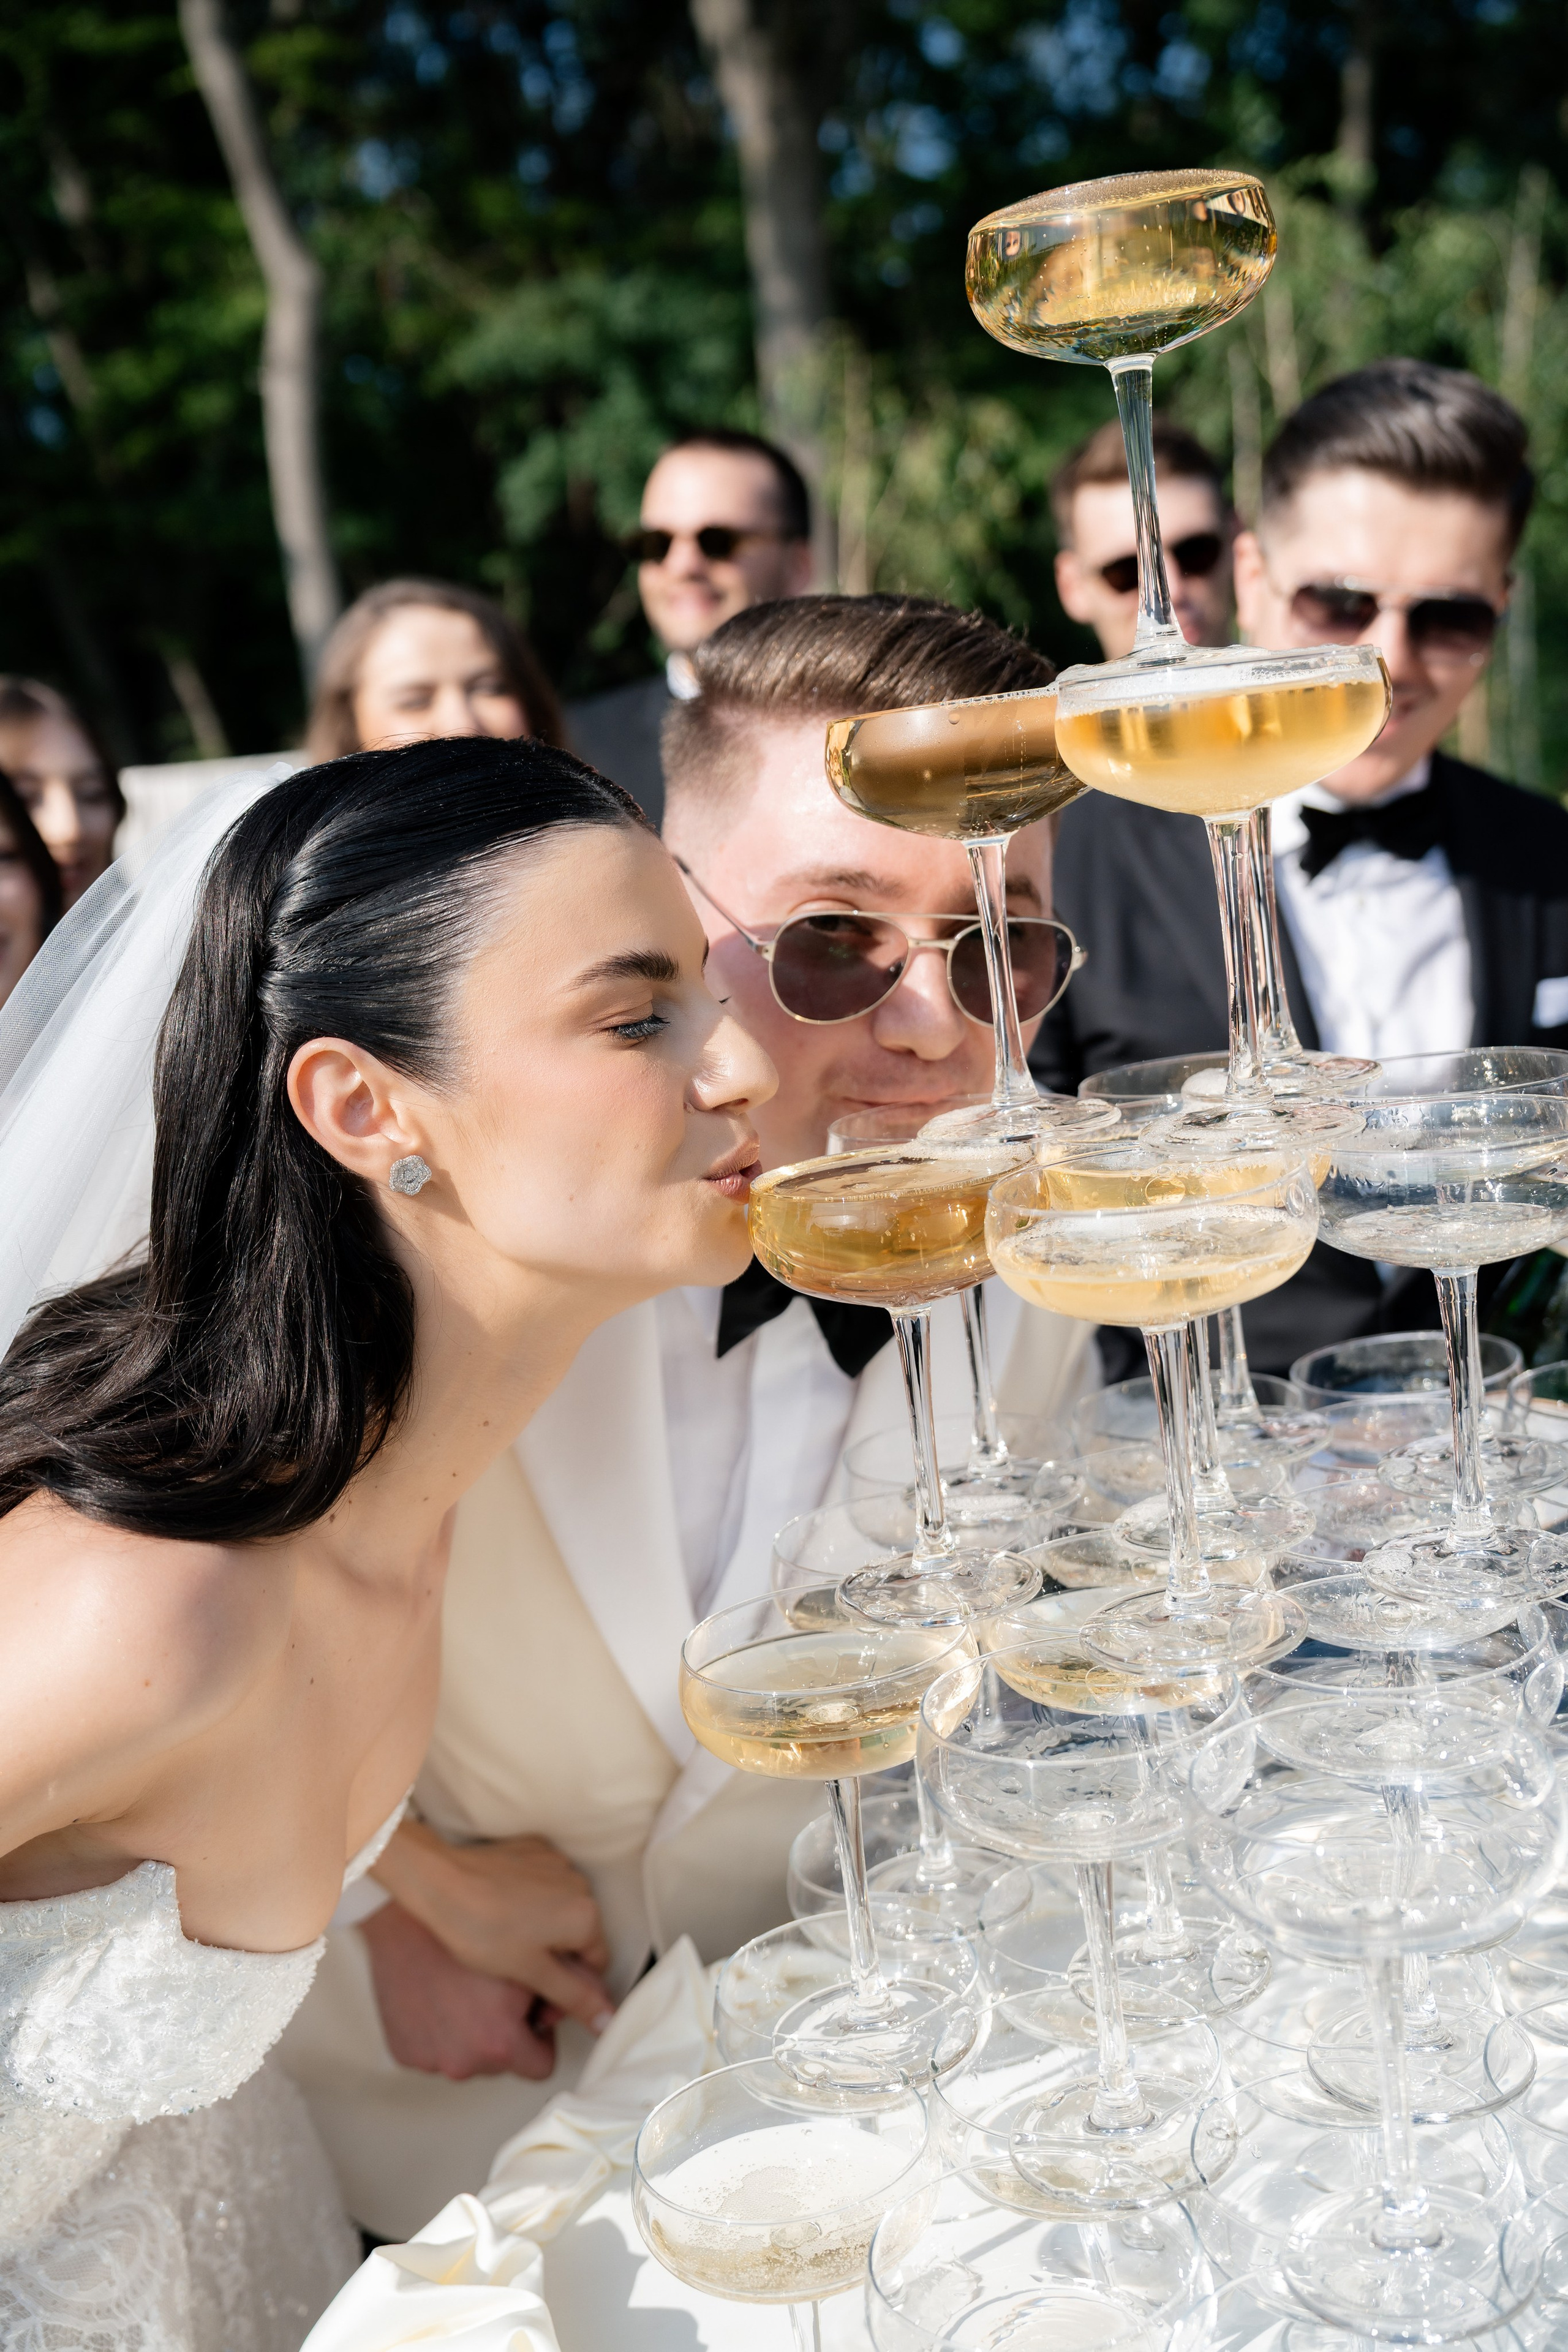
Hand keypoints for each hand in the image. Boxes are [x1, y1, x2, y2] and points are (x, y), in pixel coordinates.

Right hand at [360, 1902, 558, 2079]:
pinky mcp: (403, 2053)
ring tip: (464, 1988)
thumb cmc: (474, 1928)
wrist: (408, 1912)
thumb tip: (601, 2016)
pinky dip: (440, 2031)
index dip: (541, 2032)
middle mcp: (462, 2063)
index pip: (542, 2066)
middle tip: (494, 1990)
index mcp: (499, 2044)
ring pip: (469, 2058)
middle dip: (505, 2032)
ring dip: (471, 2033)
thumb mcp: (536, 1959)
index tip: (530, 2006)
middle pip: (503, 2063)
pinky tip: (439, 1994)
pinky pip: (434, 2052)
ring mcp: (429, 2061)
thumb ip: (575, 1992)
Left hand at [372, 1823, 614, 2036]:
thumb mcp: (532, 1973)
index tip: (540, 2003)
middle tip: (520, 1976)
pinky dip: (531, 1900)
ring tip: (506, 1941)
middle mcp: (580, 1883)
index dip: (570, 1991)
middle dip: (557, 1960)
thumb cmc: (482, 1930)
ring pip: (561, 1910)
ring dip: (544, 1928)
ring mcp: (556, 1862)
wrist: (439, 1882)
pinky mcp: (534, 1848)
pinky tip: (503, 1911)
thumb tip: (609, 2020)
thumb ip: (575, 1997)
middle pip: (580, 1937)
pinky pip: (544, 1883)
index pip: (596, 1966)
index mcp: (587, 1916)